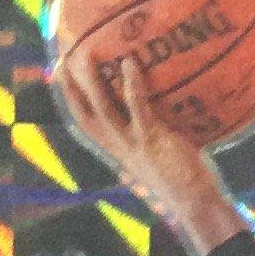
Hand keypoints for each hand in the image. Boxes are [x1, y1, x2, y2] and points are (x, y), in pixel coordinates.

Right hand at [55, 52, 246, 252]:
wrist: (192, 201)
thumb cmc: (179, 176)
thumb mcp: (153, 154)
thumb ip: (145, 135)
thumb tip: (149, 108)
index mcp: (116, 149)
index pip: (85, 122)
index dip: (71, 99)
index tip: (62, 76)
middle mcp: (118, 146)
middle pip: (86, 114)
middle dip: (71, 87)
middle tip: (65, 58)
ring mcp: (132, 142)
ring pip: (104, 109)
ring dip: (94, 82)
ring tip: (89, 55)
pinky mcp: (150, 138)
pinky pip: (137, 108)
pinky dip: (131, 85)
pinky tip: (130, 64)